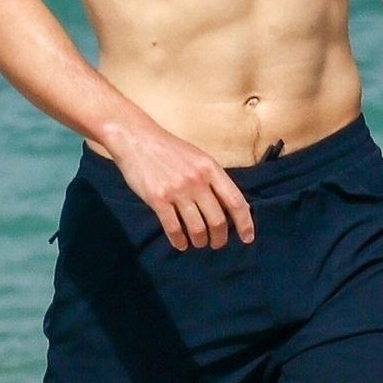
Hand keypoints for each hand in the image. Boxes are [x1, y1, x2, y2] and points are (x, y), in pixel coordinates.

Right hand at [108, 122, 255, 251]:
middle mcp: (198, 181)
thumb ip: (213, 179)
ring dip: (200, 241)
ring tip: (199, 243)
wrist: (135, 138)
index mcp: (211, 169)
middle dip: (220, 238)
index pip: (236, 201)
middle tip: (217, 243)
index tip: (247, 237)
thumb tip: (230, 205)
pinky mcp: (157, 199)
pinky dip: (179, 240)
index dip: (245, 223)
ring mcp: (177, 190)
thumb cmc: (169, 149)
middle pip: (218, 220)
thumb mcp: (199, 158)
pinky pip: (173, 228)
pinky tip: (181, 244)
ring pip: (197, 228)